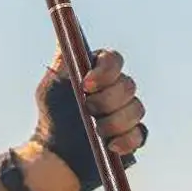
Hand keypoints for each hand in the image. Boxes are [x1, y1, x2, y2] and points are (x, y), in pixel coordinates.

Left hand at [36, 47, 146, 185]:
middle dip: (107, 99)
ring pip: (136, 109)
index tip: (86, 85)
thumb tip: (64, 35)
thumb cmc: (52, 118)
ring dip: (114, 121)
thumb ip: (61, 62)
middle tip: (87, 109)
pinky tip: (111, 146)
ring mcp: (126, 114)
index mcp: (100, 73)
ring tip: (95, 131)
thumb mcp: (51, 86)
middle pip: (128, 85)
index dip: (104, 71)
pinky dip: (127, 140)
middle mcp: (117, 91)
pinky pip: (140, 134)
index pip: (114, 60)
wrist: (55, 155)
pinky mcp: (132, 138)